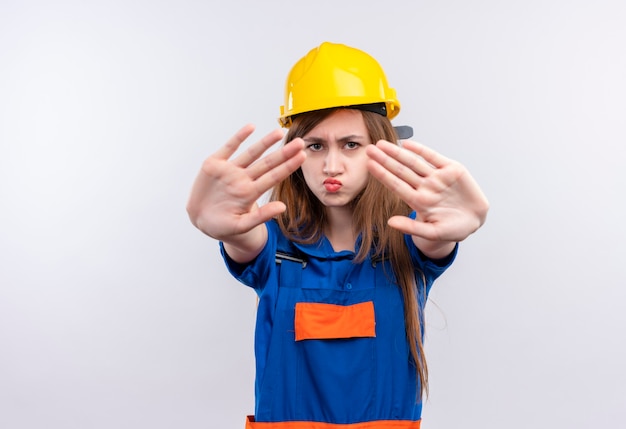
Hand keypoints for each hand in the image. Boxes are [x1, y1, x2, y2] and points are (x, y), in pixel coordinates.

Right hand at [187, 124, 305, 241]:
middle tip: (300, 142)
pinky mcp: (214, 164)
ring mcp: (229, 171)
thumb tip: (282, 207)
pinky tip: (251, 127)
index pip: (274, 177)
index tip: (302, 156)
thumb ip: (261, 216)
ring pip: (251, 153)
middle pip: (267, 163)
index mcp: (251, 193)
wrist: (199, 220)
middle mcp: (243, 179)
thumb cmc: (222, 225)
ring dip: (265, 142)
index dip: (288, 166)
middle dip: (284, 153)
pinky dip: (238, 137)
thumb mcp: (241, 225)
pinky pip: (228, 148)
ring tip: (280, 132)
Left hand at [366, 139, 488, 243]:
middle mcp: (424, 187)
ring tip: (382, 144)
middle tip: (369, 150)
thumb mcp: (433, 233)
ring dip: (398, 152)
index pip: (396, 185)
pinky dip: (421, 150)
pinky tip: (407, 144)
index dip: (382, 175)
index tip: (369, 165)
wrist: (476, 221)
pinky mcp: (451, 169)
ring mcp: (437, 177)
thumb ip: (412, 227)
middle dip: (385, 160)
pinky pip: (433, 157)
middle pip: (400, 171)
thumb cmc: (453, 228)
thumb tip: (390, 222)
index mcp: (418, 201)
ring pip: (413, 162)